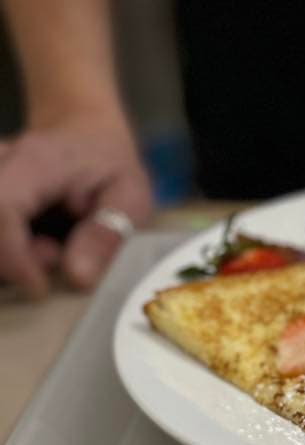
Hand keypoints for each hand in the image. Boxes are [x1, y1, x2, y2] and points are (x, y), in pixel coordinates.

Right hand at [0, 112, 152, 298]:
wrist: (84, 132)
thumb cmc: (109, 165)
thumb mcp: (128, 196)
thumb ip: (106, 234)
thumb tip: (77, 278)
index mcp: (35, 163)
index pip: (2, 210)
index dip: (13, 258)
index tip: (39, 288)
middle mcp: (0, 164)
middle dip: (12, 260)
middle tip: (55, 257)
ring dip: (9, 256)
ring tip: (49, 248)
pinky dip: (8, 250)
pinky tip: (34, 242)